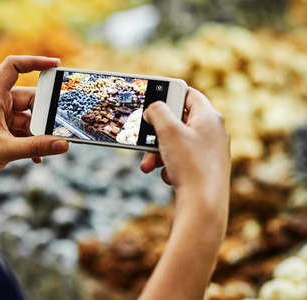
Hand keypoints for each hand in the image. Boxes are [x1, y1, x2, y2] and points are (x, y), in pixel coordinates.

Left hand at [0, 56, 68, 190]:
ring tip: (48, 147)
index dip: (34, 61)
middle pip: (27, 98)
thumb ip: (37, 147)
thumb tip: (63, 144)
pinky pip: (19, 130)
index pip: (13, 67)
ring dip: (37, 132)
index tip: (55, 64)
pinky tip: (36, 157)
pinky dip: (28, 140)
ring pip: (26, 118)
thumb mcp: (7, 150)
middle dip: (43, 113)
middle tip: (58, 126)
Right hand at [140, 87, 230, 212]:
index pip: (188, 94)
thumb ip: (158, 111)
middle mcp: (213, 132)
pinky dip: (170, 165)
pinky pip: (181, 160)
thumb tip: (154, 109)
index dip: (169, 94)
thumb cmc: (190, 164)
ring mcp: (210, 151)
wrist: (204, 205)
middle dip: (156, 133)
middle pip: (178, 122)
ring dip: (158, 152)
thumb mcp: (168, 130)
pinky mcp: (205, 168)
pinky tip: (168, 176)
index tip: (152, 98)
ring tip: (148, 165)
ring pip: (176, 143)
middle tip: (143, 137)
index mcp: (209, 117)